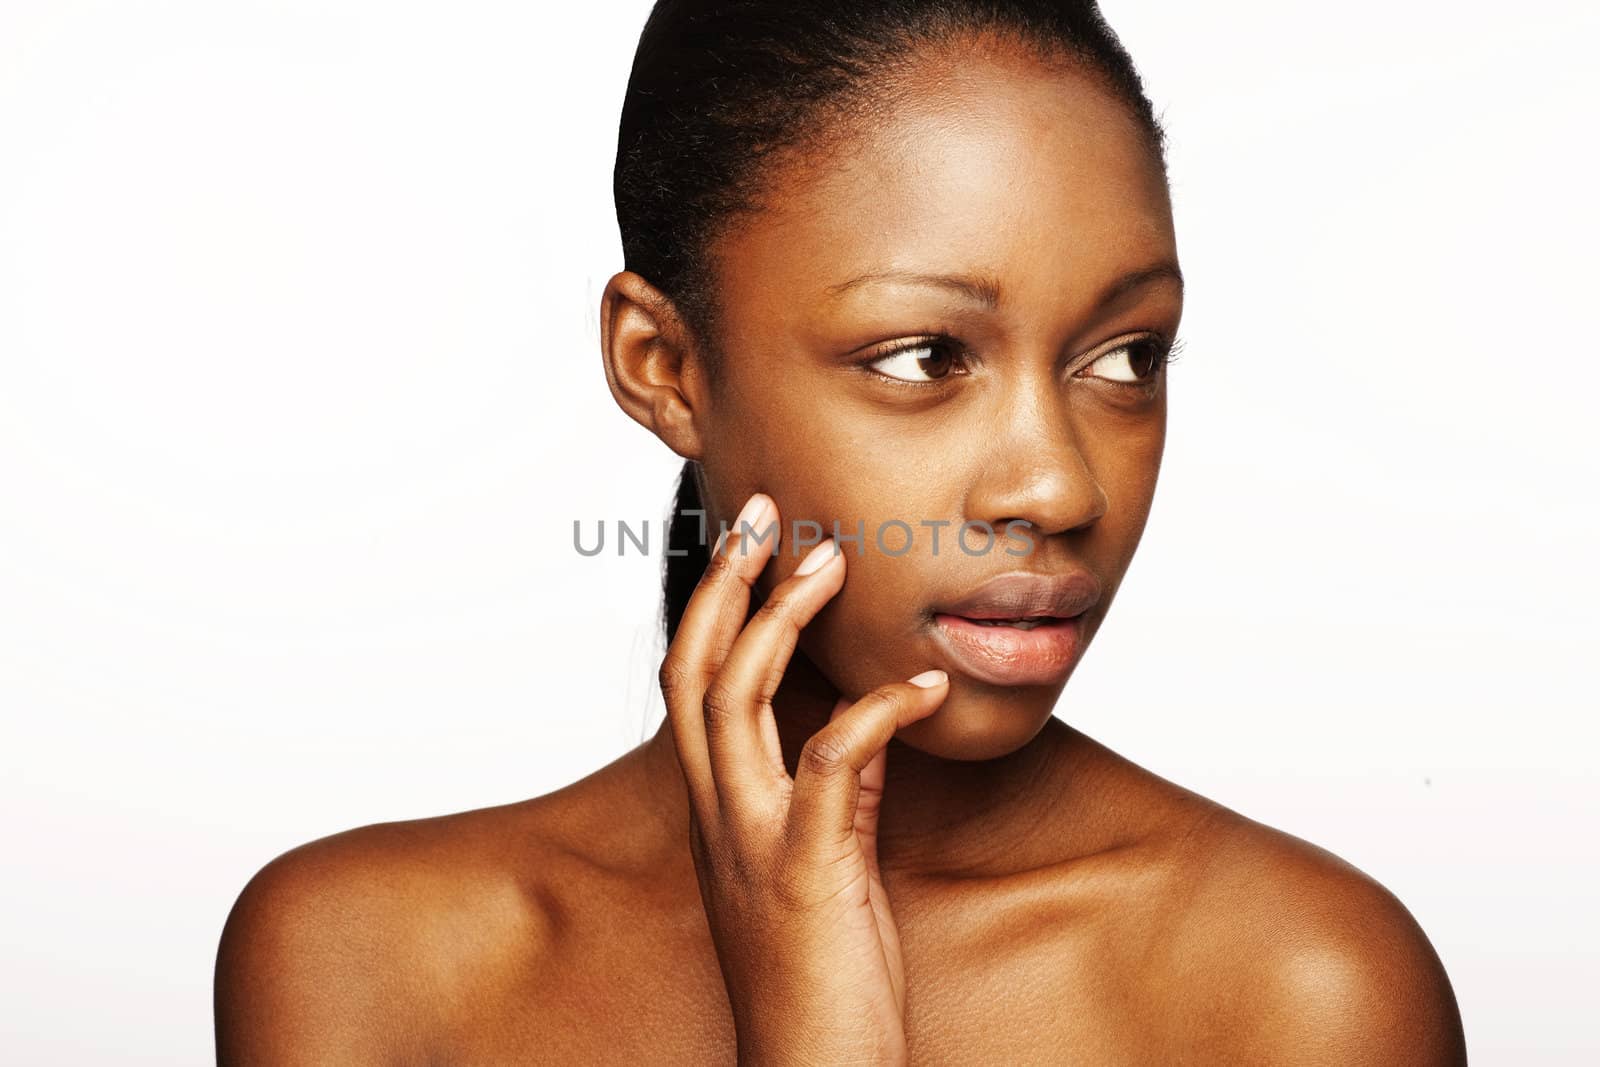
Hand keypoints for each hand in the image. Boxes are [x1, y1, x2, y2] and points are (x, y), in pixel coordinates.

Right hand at [658, 493, 948, 1065]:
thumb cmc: (821, 977)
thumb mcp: (826, 863)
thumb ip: (836, 788)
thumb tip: (861, 717)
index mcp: (719, 810)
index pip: (692, 683)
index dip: (713, 605)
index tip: (748, 539)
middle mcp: (719, 816)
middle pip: (693, 671)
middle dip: (725, 583)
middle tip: (763, 511)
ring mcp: (753, 841)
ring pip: (736, 701)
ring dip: (782, 622)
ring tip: (833, 564)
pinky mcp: (804, 872)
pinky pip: (832, 764)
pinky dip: (878, 710)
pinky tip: (928, 685)